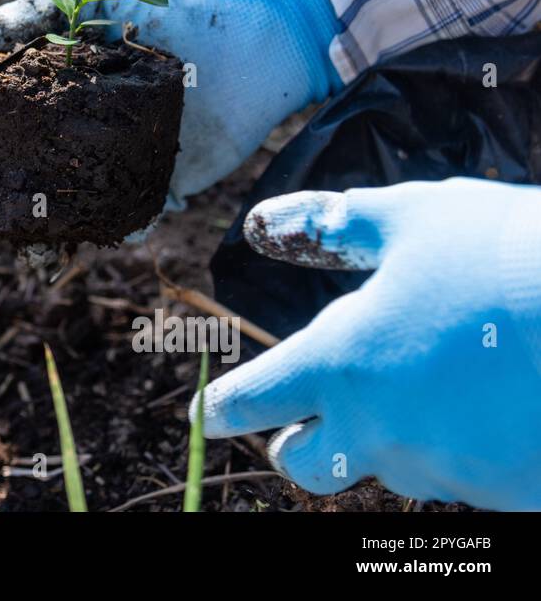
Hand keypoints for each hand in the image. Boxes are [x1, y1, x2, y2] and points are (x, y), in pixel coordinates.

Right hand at [0, 0, 340, 205]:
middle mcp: (65, 127)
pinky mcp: (147, 184)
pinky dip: (118, 229)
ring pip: (54, 203)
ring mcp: (103, 159)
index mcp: (45, 84)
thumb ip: (41, 5)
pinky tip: (118, 232)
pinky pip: (121, 216)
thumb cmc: (167, 11)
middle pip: (6, 166)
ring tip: (21, 250)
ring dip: (33, 231)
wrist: (251, 46)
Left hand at [198, 178, 540, 509]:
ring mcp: (447, 471)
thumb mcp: (414, 218)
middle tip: (308, 421)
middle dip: (298, 445)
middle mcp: (382, 431)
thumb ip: (331, 227)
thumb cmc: (508, 255)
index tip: (204, 417)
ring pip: (392, 467)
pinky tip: (493, 403)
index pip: (255, 400)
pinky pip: (466, 477)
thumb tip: (263, 224)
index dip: (223, 407)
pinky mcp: (508, 494)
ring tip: (435, 381)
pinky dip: (464, 447)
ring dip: (393, 436)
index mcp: (340, 366)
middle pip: (306, 465)